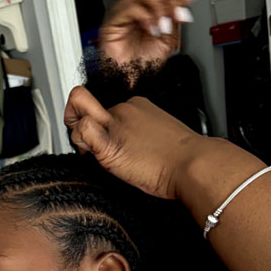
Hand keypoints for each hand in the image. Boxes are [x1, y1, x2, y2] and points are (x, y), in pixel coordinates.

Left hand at [64, 87, 206, 199]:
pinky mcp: (110, 142)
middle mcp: (124, 109)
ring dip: (77, 136)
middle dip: (79, 127)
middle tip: (88, 147)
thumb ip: (138, 138)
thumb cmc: (182, 159)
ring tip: (91, 153)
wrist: (193, 164)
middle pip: (86, 109)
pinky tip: (90, 152)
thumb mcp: (158, 138)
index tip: (103, 144)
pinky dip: (80, 139)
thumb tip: (126, 150)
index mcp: (137, 107)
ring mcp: (116, 123)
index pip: (104, 110)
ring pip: (78, 114)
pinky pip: (83, 128)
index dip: (97, 127)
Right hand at [99, 0, 203, 66]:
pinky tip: (152, 29)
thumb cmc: (142, 68)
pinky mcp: (112, 23)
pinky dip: (146, 17)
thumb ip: (176, 18)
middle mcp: (134, 9)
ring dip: (159, 7)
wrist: (129, 85)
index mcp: (147, 11)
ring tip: (164, 25)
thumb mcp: (168, 39)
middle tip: (178, 14)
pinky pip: (131, 8)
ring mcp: (122, 14)